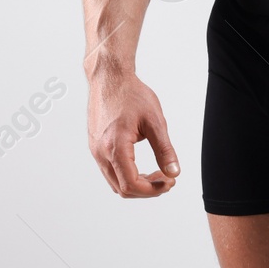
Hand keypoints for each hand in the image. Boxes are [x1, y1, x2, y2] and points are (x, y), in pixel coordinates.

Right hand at [87, 71, 180, 197]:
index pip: (131, 184)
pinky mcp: (95, 146)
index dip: (153, 190)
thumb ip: (164, 150)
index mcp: (115, 146)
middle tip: (167, 179)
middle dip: (147, 190)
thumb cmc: (131, 94)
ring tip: (157, 174)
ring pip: (115, 182)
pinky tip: (141, 167)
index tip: (170, 181)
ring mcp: (95, 150)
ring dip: (137, 184)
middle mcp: (101, 152)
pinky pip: (110, 171)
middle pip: (122, 188)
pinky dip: (126, 175)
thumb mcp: (154, 121)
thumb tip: (173, 172)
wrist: (109, 77)